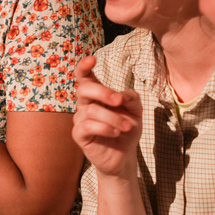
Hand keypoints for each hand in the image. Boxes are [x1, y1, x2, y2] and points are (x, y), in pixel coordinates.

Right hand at [71, 57, 142, 178]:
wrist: (125, 155)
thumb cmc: (127, 129)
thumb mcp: (136, 111)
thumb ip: (132, 98)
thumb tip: (121, 95)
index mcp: (97, 95)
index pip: (84, 77)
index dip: (84, 66)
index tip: (92, 60)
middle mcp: (86, 104)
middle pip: (84, 89)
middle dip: (102, 92)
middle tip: (119, 101)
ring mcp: (80, 119)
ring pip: (91, 111)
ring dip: (113, 118)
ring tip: (127, 127)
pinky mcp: (79, 135)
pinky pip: (86, 126)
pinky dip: (104, 128)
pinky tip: (115, 133)